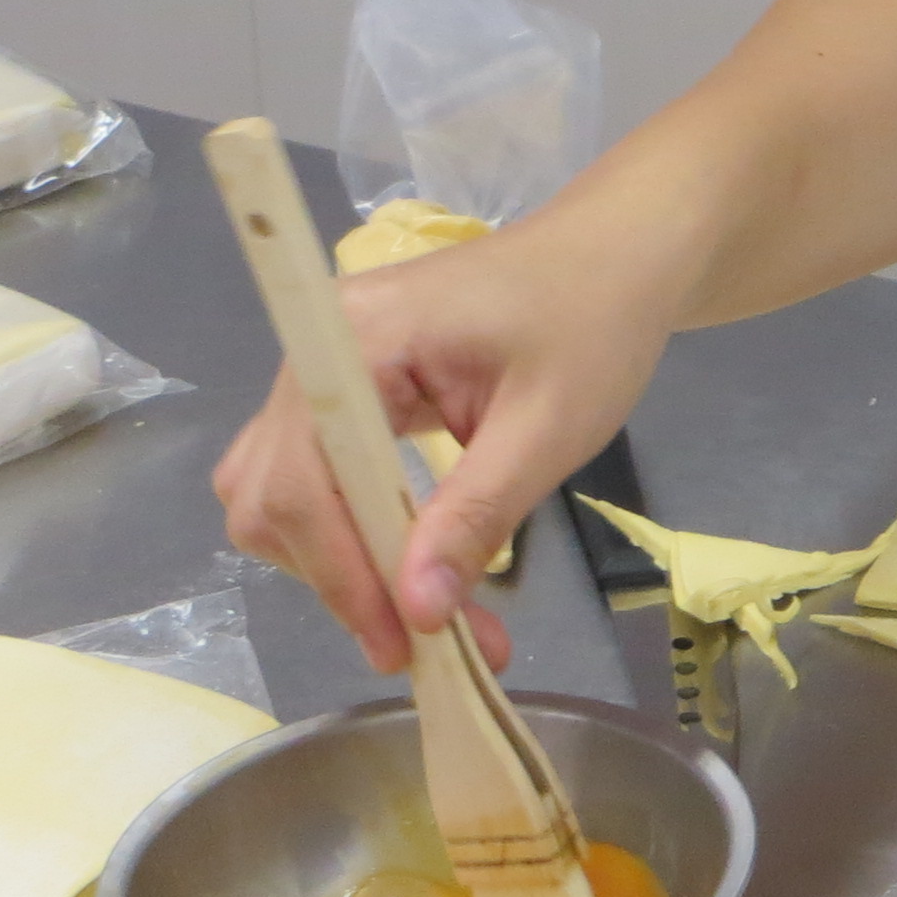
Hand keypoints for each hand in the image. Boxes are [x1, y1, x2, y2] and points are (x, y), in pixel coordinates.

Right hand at [210, 194, 682, 673]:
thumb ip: (476, 516)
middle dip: (343, 578)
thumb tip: (416, 609)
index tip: (402, 640)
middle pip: (276, 494)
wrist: (620, 253)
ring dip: (343, 564)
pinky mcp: (356, 390)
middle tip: (423, 643)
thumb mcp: (549, 427)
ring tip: (426, 616)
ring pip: (287, 495)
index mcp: (357, 338)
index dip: (343, 571)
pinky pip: (323, 478)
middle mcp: (320, 350)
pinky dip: (358, 533)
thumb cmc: (595, 320)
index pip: (304, 478)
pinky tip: (416, 570)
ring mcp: (331, 369)